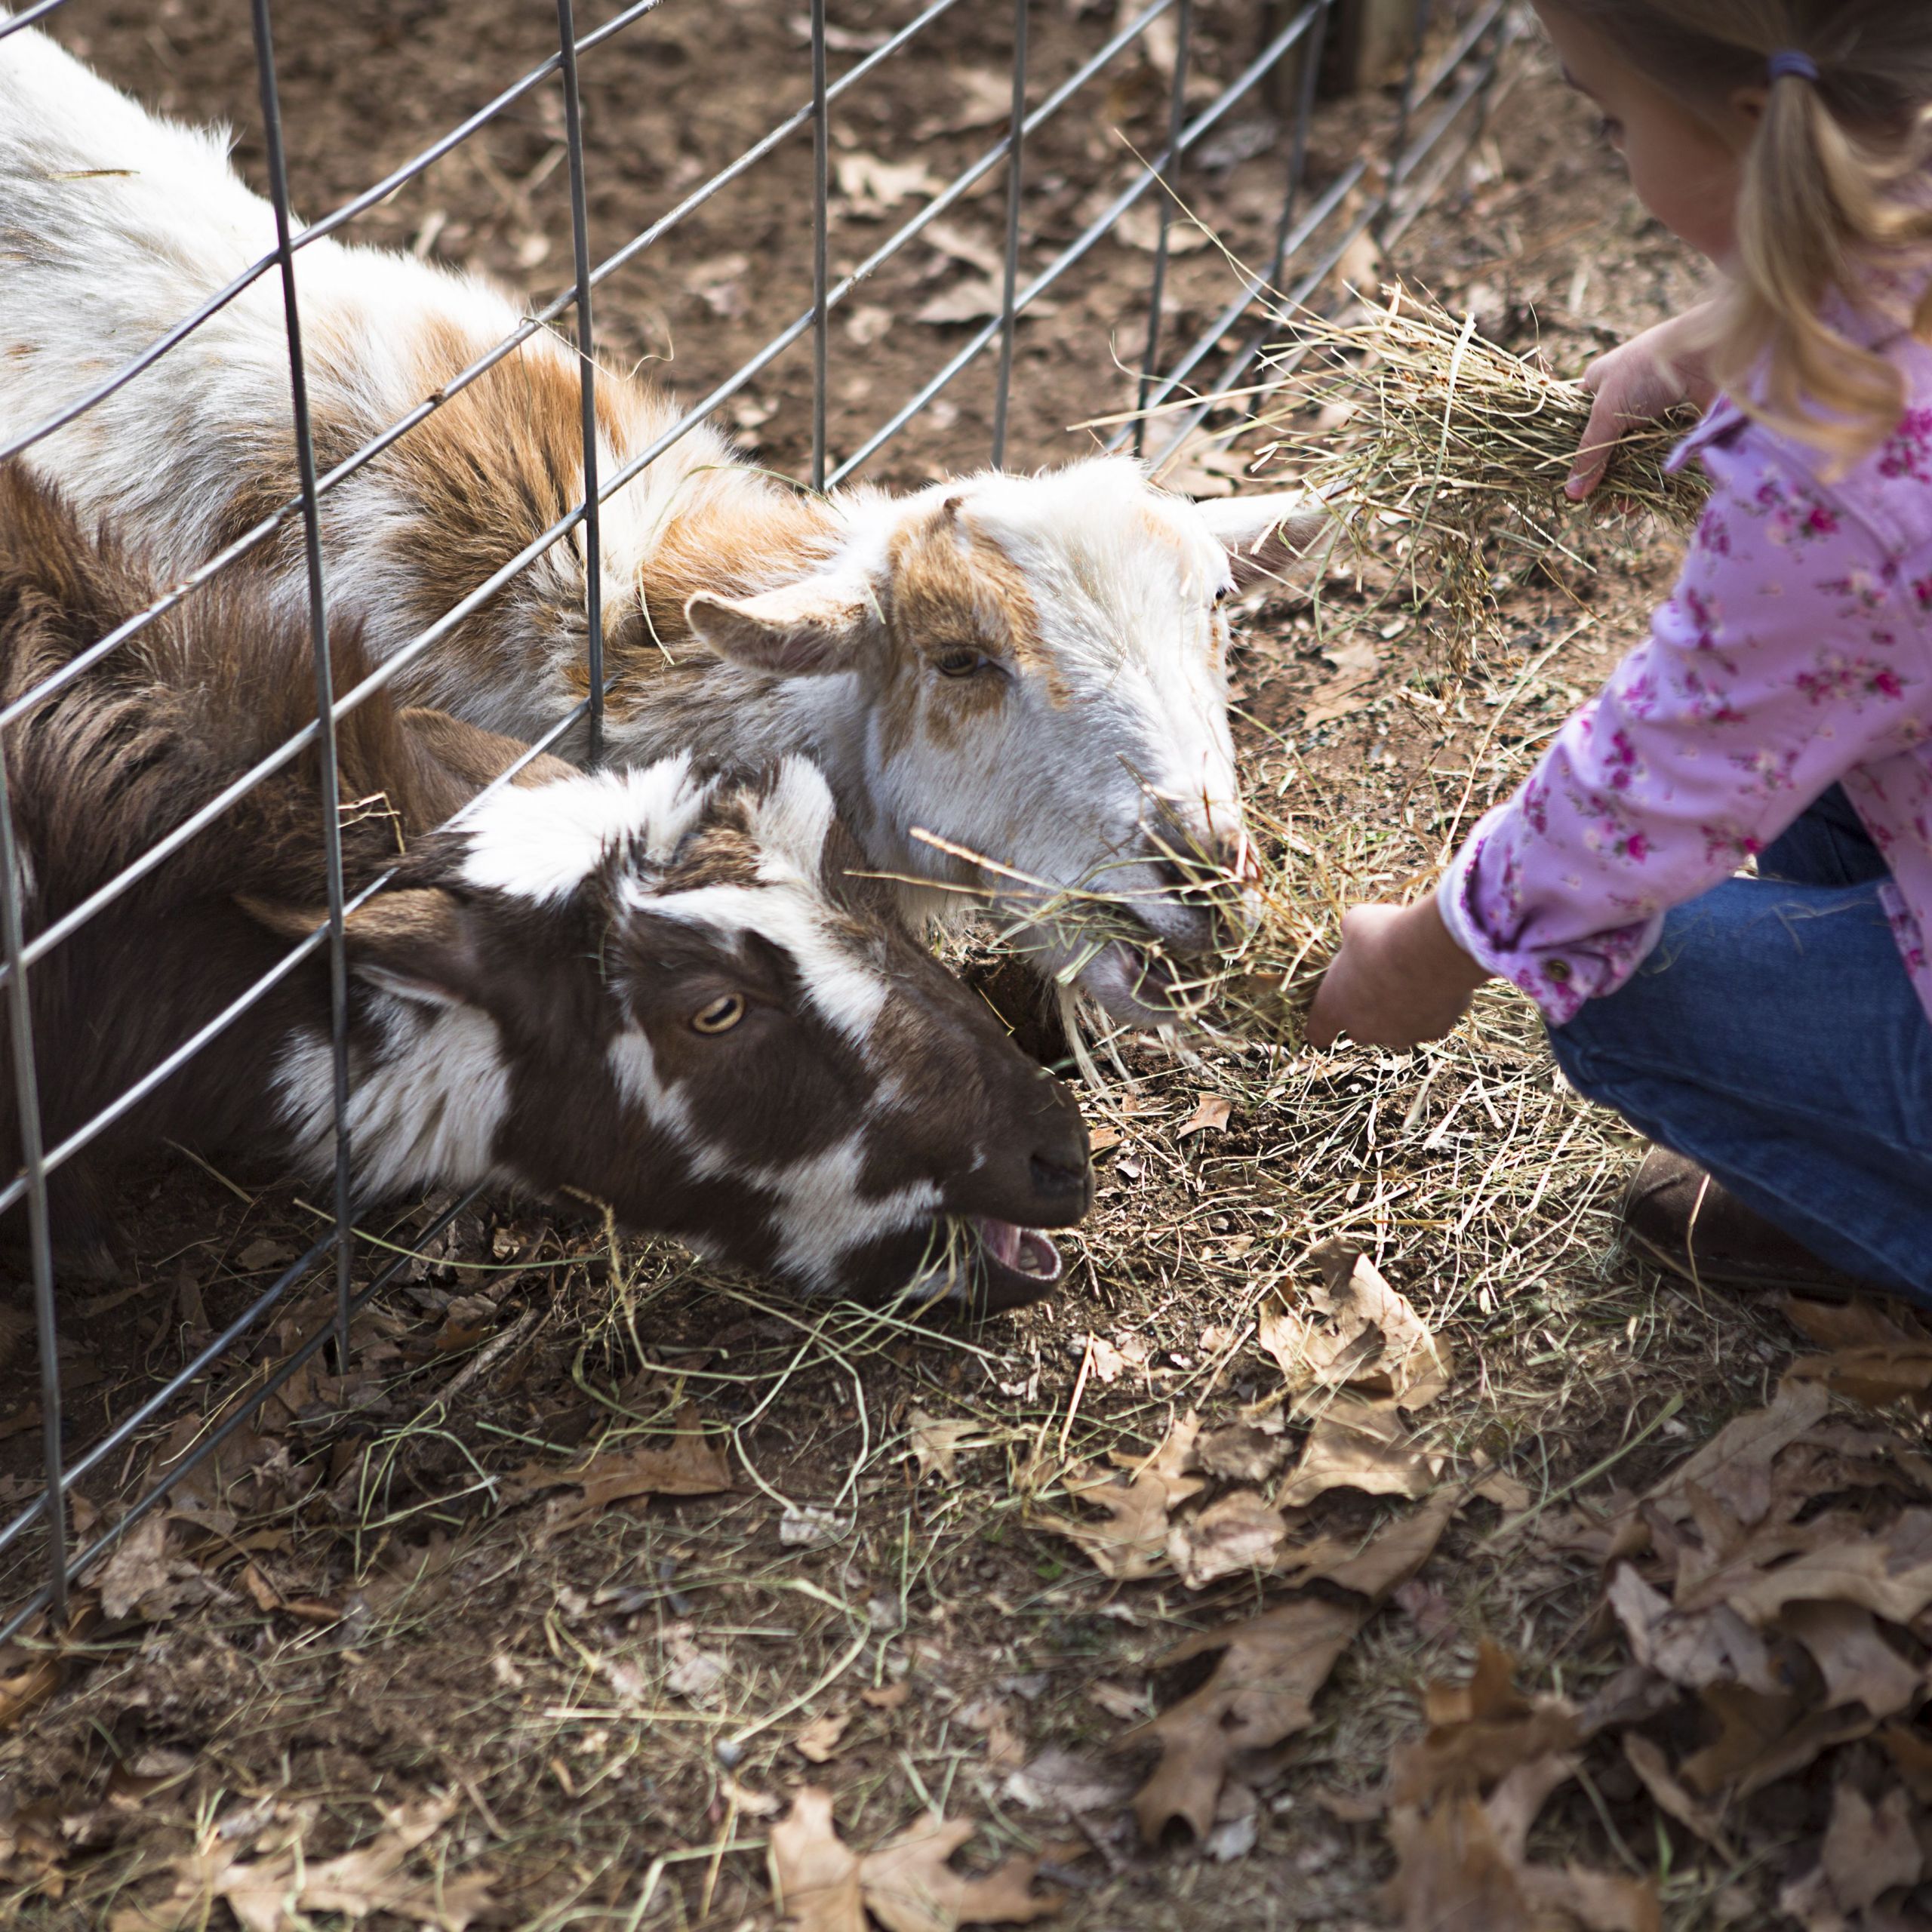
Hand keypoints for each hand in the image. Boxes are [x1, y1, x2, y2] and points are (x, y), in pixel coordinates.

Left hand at [1306, 898, 1490, 1051]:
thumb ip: (1350, 935)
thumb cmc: (1383, 936)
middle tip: (1381, 979)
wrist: (1431, 951)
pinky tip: (1438, 982)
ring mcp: (1399, 1035)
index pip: (1317, 1032)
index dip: (1322, 1027)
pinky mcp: (1432, 1032)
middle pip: (1360, 1029)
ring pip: (1397, 1027)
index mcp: (1334, 1007)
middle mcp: (1364, 1031)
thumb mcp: (1356, 923)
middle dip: (1369, 1010)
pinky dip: (1432, 1006)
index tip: (1330, 1020)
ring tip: (1415, 977)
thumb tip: (1354, 931)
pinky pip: (1429, 1021)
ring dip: (1402, 1009)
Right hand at [1567, 302, 1720, 501]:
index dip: (1570, 453)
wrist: (1706, 354)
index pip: (1576, 424)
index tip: (1566, 483)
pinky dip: (1645, 481)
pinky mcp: (1674, 427)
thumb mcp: (1607, 410)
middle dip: (1597, 476)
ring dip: (1621, 483)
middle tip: (1590, 503)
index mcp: (1598, 385)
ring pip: (1629, 456)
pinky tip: (1635, 504)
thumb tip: (1572, 494)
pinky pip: (1654, 460)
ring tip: (1613, 510)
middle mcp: (1622, 400)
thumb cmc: (1646, 370)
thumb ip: (1591, 453)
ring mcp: (1649, 414)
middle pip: (1603, 445)